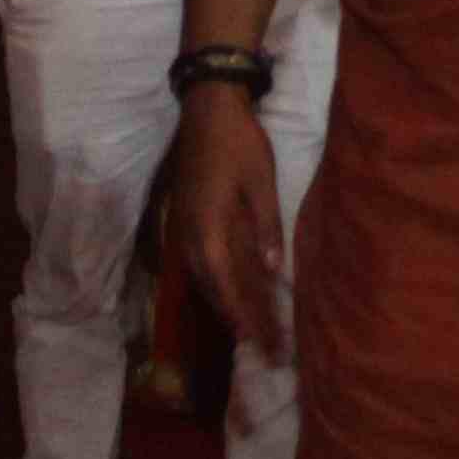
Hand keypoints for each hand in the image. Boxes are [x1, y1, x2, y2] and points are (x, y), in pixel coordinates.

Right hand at [163, 90, 291, 368]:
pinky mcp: (188, 220)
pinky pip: (204, 264)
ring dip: (229, 306)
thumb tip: (273, 271)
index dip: (246, 318)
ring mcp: (186, 229)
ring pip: (207, 280)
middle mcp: (191, 237)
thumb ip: (265, 227)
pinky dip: (220, 285)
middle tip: (266, 351)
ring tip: (253, 333)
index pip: (227, 287)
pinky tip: (234, 294)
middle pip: (215, 290)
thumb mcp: (260, 182)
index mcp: (208, 230)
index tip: (264, 345)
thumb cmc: (239, 142)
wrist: (207, 108)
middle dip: (241, 321)